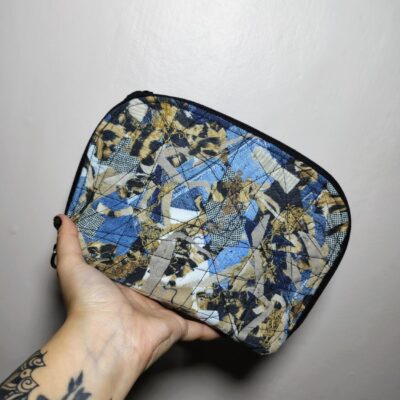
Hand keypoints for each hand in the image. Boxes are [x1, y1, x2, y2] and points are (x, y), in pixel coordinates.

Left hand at [55, 213, 220, 371]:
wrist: (105, 338)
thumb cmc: (89, 304)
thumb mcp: (74, 266)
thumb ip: (69, 242)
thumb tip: (63, 218)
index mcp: (121, 286)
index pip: (137, 265)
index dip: (147, 251)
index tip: (159, 234)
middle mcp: (141, 300)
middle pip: (163, 282)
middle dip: (175, 269)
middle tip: (191, 249)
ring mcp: (159, 314)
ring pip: (182, 301)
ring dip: (195, 293)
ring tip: (210, 277)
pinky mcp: (174, 326)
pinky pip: (197, 326)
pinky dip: (210, 325)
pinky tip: (221, 318)